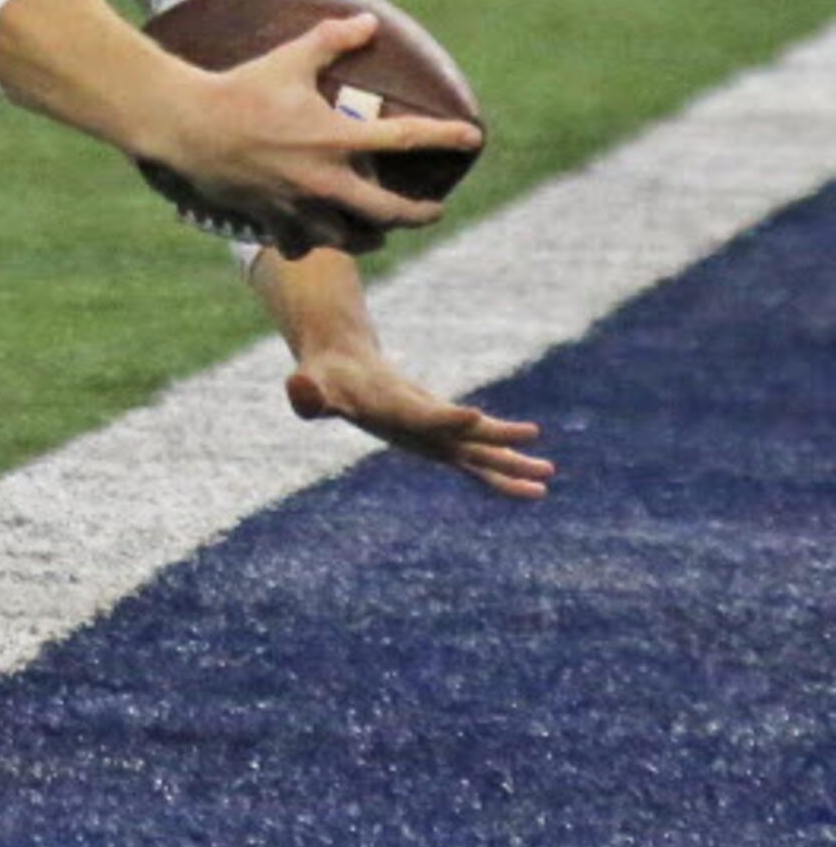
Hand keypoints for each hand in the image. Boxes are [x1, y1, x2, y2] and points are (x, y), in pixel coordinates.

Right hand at [154, 14, 483, 255]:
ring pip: (350, 238)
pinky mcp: (270, 219)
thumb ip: (332, 39)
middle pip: (389, 211)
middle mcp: (324, 179)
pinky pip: (302, 244)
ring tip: (378, 231)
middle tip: (433, 210)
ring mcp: (297, 204)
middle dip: (419, 214)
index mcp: (335, 137)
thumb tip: (368, 22)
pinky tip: (318, 239)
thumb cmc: (239, 88)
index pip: (404, 139)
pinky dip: (314, 243)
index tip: (473, 138)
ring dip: (371, 235)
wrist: (185, 125)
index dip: (444, 136)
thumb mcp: (289, 59)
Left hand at [286, 350, 551, 498]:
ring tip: (548, 474)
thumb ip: (307, 392)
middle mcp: (423, 419)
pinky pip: (473, 458)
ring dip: (510, 461)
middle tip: (534, 445)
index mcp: (396, 408)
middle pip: (465, 434)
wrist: (344, 362)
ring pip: (478, 447)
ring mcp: (434, 429)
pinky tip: (530, 484)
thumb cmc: (326, 379)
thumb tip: (297, 390)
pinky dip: (499, 469)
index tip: (474, 416)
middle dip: (497, 442)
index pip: (424, 415)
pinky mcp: (438, 436)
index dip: (445, 418)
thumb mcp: (311, 386)